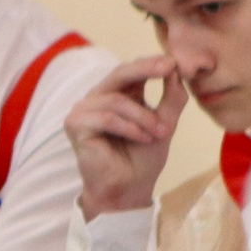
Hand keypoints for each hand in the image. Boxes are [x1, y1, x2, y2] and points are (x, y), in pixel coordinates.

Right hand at [66, 56, 184, 217]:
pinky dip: (129, 128)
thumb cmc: (142, 158)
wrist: (128, 188)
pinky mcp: (75, 126)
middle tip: (168, 68)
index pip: (131, 71)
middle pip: (119, 74)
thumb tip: (175, 70)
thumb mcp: (165, 123)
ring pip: (117, 100)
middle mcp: (97, 100)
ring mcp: (83, 111)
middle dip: (145, 70)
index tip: (173, 62)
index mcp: (117, 96)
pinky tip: (142, 138)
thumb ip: (171, 98)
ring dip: (143, 117)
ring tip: (159, 134)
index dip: (150, 64)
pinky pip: (106, 118)